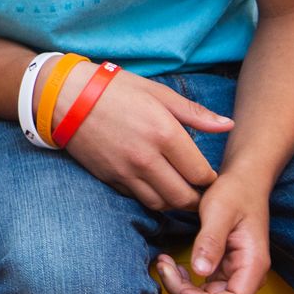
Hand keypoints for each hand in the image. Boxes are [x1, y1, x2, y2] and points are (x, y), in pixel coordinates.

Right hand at [60, 67, 232, 210]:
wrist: (64, 97)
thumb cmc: (114, 89)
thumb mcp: (158, 93)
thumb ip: (195, 114)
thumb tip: (229, 125)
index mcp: (165, 134)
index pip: (201, 174)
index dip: (210, 178)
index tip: (208, 174)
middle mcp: (147, 158)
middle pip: (184, 197)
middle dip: (196, 198)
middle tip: (199, 191)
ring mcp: (125, 171)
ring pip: (161, 204)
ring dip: (173, 202)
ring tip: (177, 190)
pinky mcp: (109, 177)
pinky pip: (137, 198)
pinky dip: (149, 197)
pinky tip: (153, 185)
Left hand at [156, 173, 271, 293]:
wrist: (243, 181)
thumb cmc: (234, 192)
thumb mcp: (219, 211)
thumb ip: (211, 241)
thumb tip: (199, 271)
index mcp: (253, 264)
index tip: (180, 287)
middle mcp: (247, 274)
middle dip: (186, 293)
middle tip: (162, 267)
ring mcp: (235, 272)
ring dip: (182, 287)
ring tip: (163, 263)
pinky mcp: (222, 267)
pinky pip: (203, 286)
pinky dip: (185, 280)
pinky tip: (171, 263)